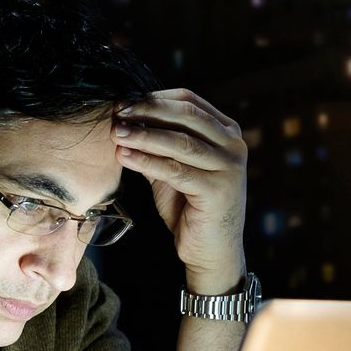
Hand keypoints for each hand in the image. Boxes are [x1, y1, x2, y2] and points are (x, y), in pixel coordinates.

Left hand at [112, 88, 248, 294]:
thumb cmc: (190, 209)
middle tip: (116, 112)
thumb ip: (157, 143)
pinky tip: (124, 157)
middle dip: (147, 111)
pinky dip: (147, 161)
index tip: (123, 102)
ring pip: (180, 142)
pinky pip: (175, 170)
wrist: (211, 252)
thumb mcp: (172, 168)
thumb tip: (122, 118)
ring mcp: (230, 167)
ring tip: (116, 132)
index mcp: (226, 131)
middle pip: (186, 115)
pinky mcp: (218, 190)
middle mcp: (234, 144)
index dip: (154, 98)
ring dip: (143, 135)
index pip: (188, 100)